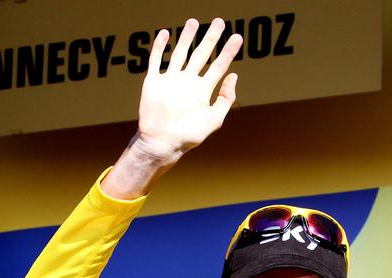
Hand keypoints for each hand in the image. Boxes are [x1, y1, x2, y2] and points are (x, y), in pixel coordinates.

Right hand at [103, 18, 242, 198]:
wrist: (162, 142)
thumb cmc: (189, 135)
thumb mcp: (215, 119)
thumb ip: (226, 98)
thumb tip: (234, 75)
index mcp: (202, 91)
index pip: (219, 66)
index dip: (228, 51)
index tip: (237, 37)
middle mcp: (188, 83)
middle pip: (201, 55)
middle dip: (211, 38)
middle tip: (219, 22)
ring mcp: (171, 81)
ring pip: (180, 53)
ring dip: (187, 38)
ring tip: (194, 22)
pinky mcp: (154, 82)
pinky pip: (156, 60)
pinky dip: (160, 47)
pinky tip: (165, 34)